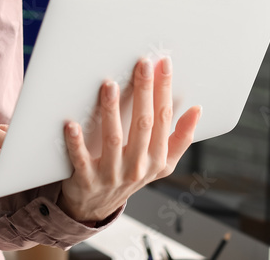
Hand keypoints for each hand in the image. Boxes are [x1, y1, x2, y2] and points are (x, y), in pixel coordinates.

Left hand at [57, 56, 201, 222]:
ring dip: (111, 111)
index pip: (163, 118)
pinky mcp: (87, 180)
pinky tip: (72, 125)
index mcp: (157, 159)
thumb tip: (197, 110)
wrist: (97, 206)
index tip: (163, 64)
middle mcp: (137, 166)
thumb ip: (180, 138)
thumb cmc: (131, 175)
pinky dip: (76, 143)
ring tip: (109, 85)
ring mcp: (111, 174)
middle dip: (144, 91)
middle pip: (143, 124)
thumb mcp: (161, 163)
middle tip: (142, 64)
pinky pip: (81, 159)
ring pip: (113, 139)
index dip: (164, 90)